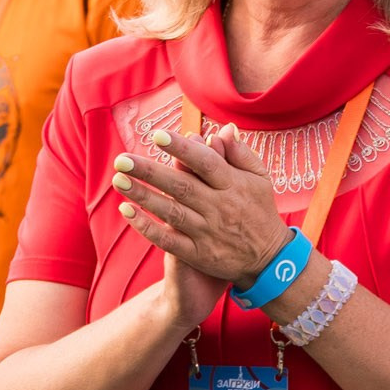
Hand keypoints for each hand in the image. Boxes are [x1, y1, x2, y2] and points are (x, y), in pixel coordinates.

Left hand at [114, 126, 287, 294]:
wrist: (270, 260)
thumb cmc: (260, 212)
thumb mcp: (260, 179)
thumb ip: (240, 154)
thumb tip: (223, 129)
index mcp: (233, 185)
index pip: (205, 162)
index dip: (181, 148)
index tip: (156, 135)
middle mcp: (219, 208)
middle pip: (180, 185)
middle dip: (149, 171)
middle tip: (122, 159)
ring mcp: (207, 232)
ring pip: (171, 211)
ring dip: (143, 196)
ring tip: (119, 180)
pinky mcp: (198, 254)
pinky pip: (168, 240)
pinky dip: (147, 227)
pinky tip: (127, 212)